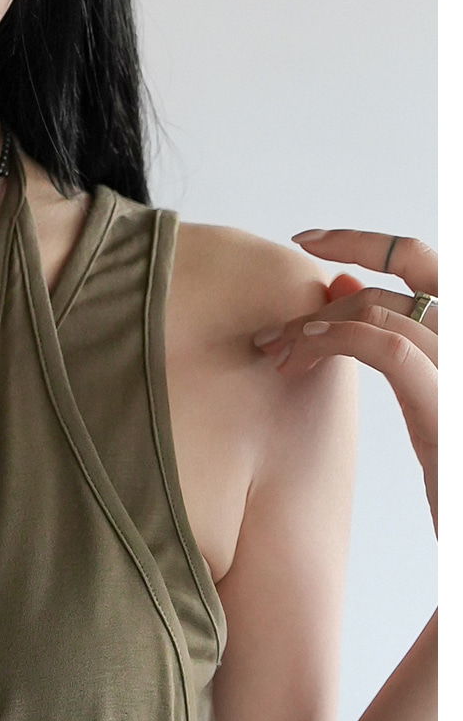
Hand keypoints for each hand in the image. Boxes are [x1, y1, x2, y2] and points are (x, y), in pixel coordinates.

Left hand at [252, 232, 437, 539]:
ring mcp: (459, 370)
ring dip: (317, 321)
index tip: (311, 241)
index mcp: (460, 345)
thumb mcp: (429, 402)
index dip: (368, 240)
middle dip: (338, 269)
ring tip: (276, 348)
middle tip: (284, 294)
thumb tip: (338, 293)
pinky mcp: (445, 405)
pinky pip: (387, 347)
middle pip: (407, 271)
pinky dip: (338, 339)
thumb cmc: (451, 480)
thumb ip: (396, 346)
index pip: (425, 261)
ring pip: (383, 308)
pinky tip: (303, 353)